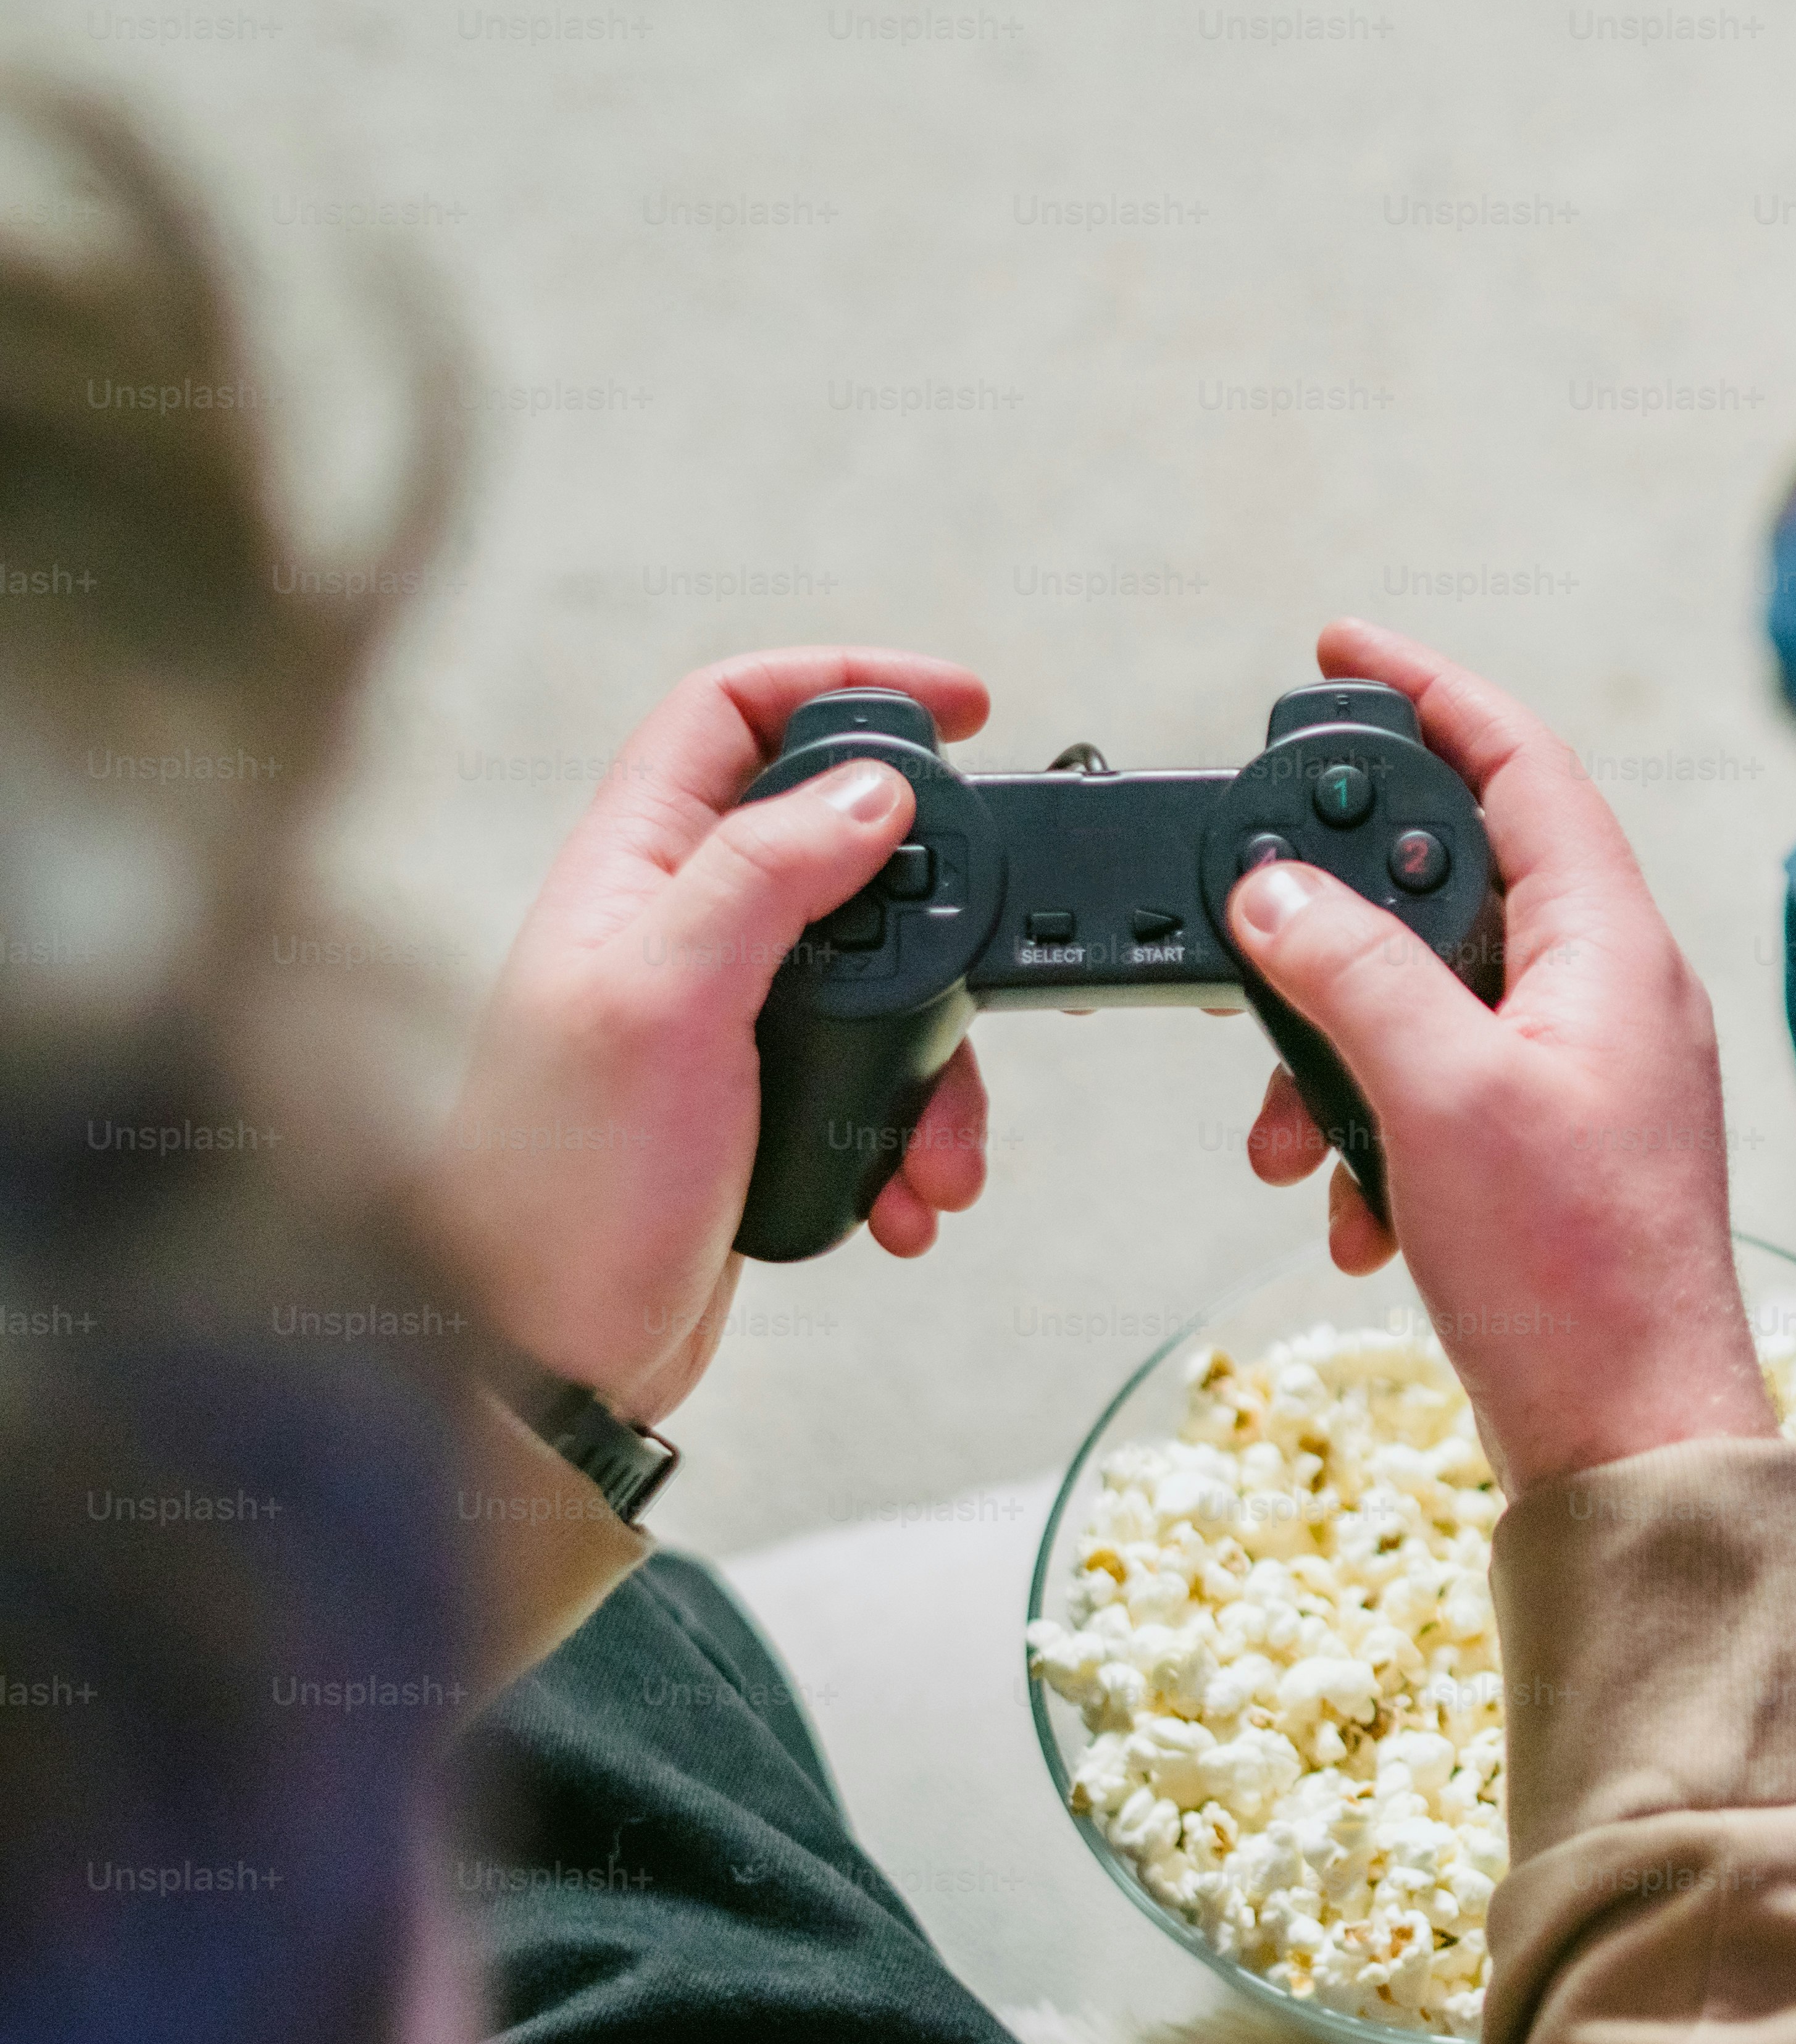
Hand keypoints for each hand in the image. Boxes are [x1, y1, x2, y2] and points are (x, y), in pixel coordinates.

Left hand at [437, 650, 994, 1425]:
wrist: (548, 1360)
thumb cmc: (562, 1189)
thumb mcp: (668, 1004)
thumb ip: (764, 878)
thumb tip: (874, 791)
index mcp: (630, 871)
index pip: (731, 713)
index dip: (845, 683)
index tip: (962, 702)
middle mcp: (674, 929)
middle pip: (835, 843)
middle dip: (934, 908)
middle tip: (999, 937)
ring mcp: (719, 1019)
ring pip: (878, 978)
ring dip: (939, 1059)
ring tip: (941, 1146)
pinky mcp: (758, 1105)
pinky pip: (874, 1081)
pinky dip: (913, 1133)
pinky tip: (907, 1193)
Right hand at [1224, 620, 1772, 1494]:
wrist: (1629, 1440)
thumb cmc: (1572, 1276)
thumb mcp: (1437, 1095)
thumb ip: (1351, 972)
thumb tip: (1272, 892)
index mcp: (1611, 948)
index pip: (1521, 764)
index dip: (1431, 691)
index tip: (1340, 648)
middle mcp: (1609, 993)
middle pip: (1457, 881)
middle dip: (1338, 920)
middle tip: (1256, 933)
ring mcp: (1582, 1073)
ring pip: (1429, 999)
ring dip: (1338, 1052)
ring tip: (1288, 1135)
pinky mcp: (1550, 1151)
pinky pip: (1439, 1093)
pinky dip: (1374, 1133)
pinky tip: (1350, 1207)